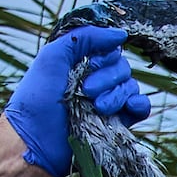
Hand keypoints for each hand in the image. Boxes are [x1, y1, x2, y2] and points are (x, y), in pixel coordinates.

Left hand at [0, 24, 152, 176]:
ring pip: (131, 87)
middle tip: (86, 91)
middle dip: (107, 78)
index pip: (110, 50)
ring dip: (117, 95)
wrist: (36, 141)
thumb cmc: (37, 99)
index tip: (87, 66)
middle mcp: (96, 81)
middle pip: (123, 68)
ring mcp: (108, 103)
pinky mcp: (116, 124)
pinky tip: (129, 107)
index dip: (104, 57)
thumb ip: (85, 38)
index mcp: (82, 64)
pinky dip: (139, 104)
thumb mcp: (53, 57)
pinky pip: (141, 108)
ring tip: (97, 107)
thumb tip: (121, 35)